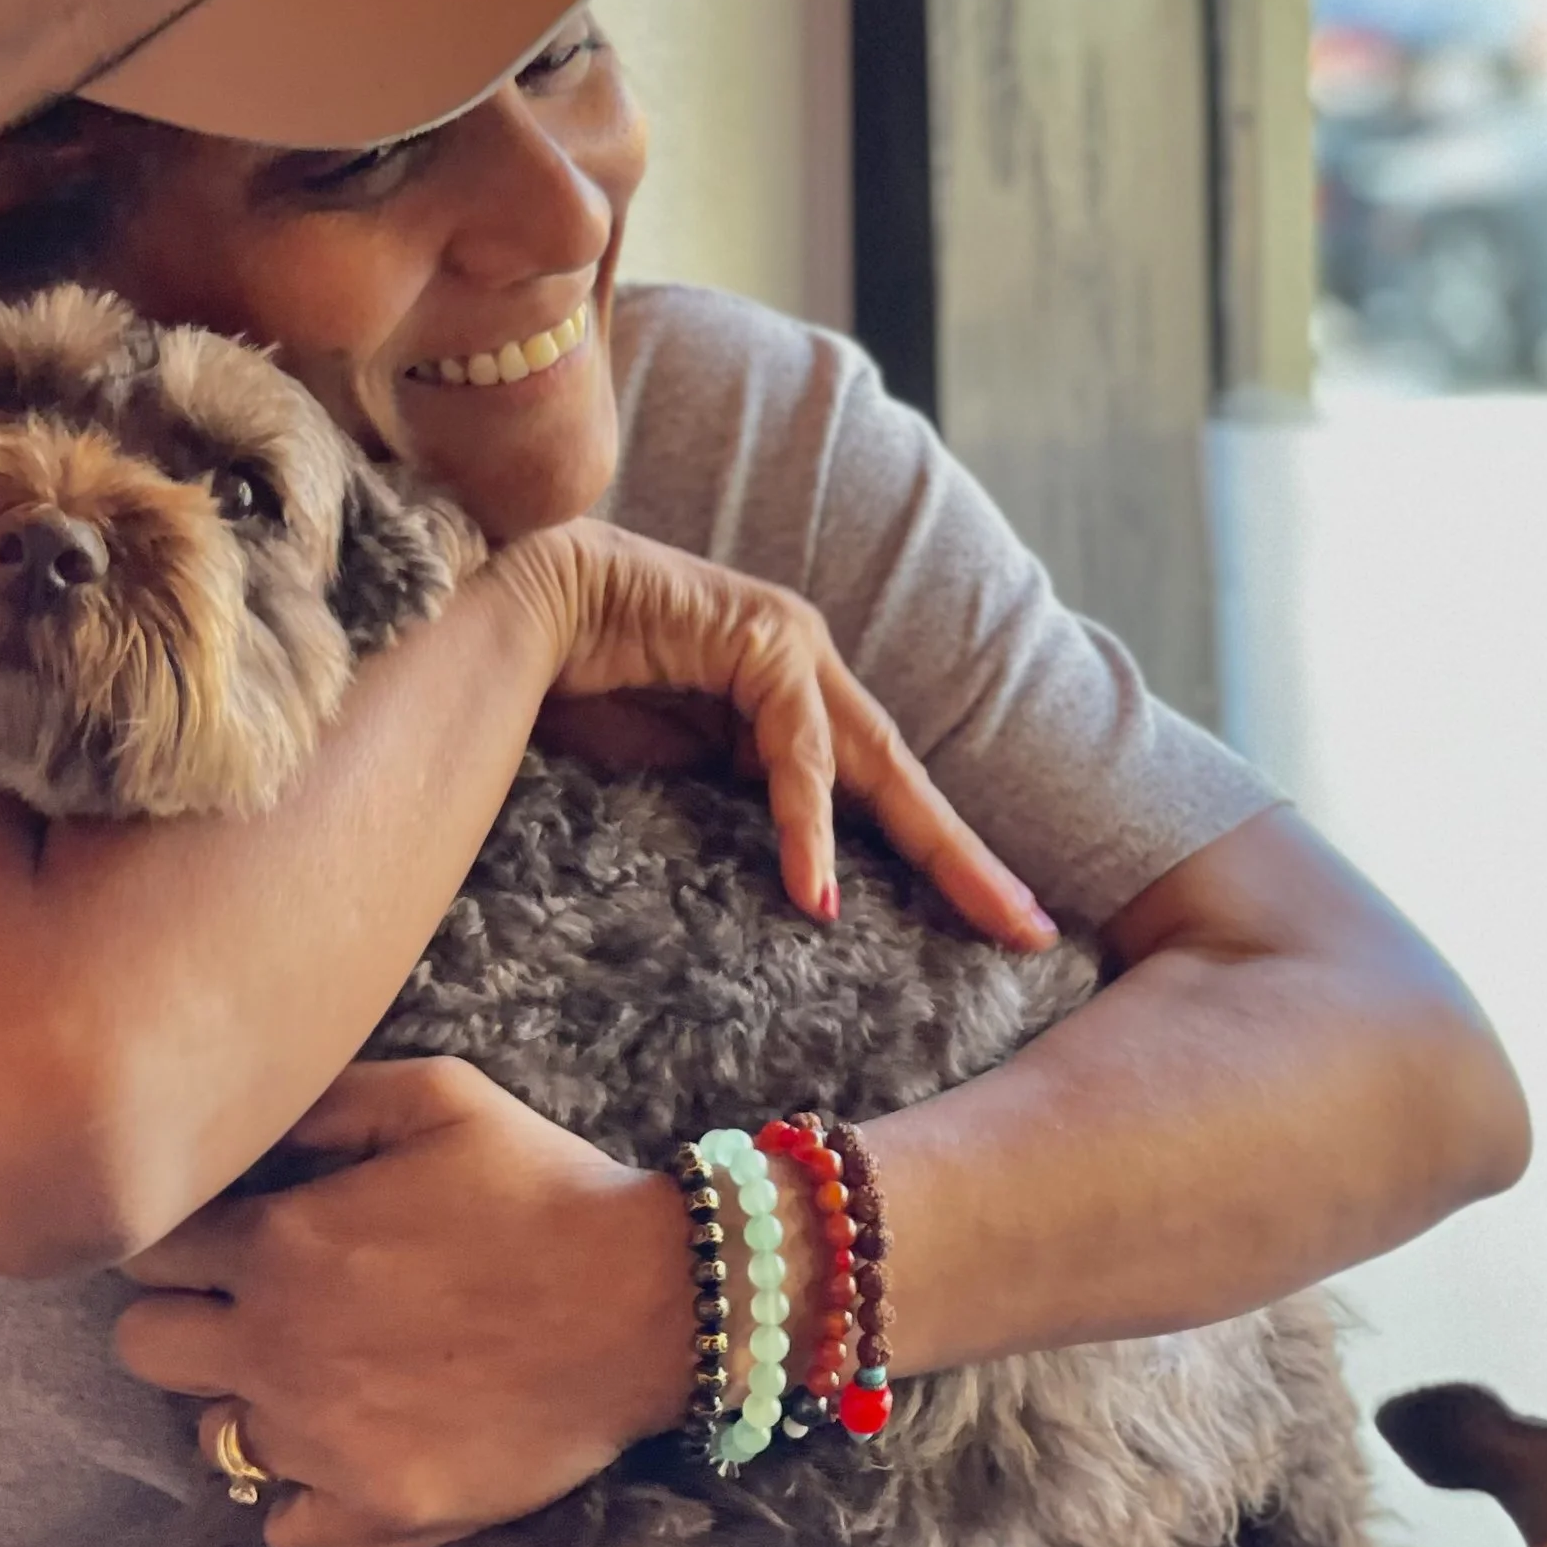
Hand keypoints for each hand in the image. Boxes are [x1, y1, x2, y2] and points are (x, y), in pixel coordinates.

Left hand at [114, 1056, 773, 1546]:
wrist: (653, 1302)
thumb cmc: (543, 1186)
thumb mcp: (435, 1096)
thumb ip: (318, 1103)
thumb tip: (236, 1120)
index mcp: (280, 1242)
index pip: (145, 1247)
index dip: (181, 1237)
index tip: (229, 1236)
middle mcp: (277, 1348)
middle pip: (144, 1348)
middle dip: (187, 1318)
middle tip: (256, 1306)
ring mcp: (323, 1442)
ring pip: (212, 1438)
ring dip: (250, 1404)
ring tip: (324, 1375)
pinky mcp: (379, 1511)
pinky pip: (283, 1528)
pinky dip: (304, 1497)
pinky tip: (351, 1449)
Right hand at [492, 518, 1055, 948]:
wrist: (513, 616)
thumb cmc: (576, 695)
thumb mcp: (673, 775)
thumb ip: (732, 811)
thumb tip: (786, 893)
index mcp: (789, 703)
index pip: (877, 793)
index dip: (933, 862)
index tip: (989, 927)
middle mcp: (805, 667)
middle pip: (903, 781)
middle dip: (970, 860)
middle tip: (1034, 930)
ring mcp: (790, 644)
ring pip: (874, 765)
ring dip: (931, 849)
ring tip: (982, 919)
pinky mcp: (761, 639)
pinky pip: (795, 749)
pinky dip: (806, 823)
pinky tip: (814, 891)